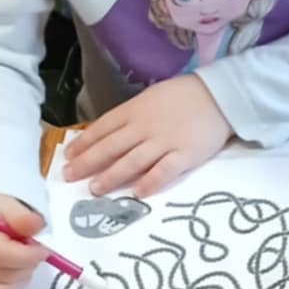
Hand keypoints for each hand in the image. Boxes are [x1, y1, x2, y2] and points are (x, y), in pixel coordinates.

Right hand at [0, 194, 45, 288]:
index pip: (3, 255)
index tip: (42, 250)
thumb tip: (34, 223)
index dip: (28, 256)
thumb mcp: (9, 207)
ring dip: (18, 283)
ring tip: (19, 267)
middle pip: (4, 277)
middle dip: (25, 268)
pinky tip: (9, 281)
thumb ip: (22, 216)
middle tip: (29, 256)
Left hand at [61, 75, 231, 195]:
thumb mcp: (150, 98)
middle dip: (88, 162)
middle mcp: (144, 127)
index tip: (68, 156)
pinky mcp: (185, 156)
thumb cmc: (182, 97)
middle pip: (111, 147)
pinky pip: (164, 171)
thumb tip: (107, 134)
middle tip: (69, 176)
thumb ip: (130, 116)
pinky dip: (150, 182)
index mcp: (135, 111)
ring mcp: (164, 142)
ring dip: (111, 176)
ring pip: (132, 161)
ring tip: (94, 189)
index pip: (103, 128)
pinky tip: (136, 193)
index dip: (84, 143)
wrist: (220, 96)